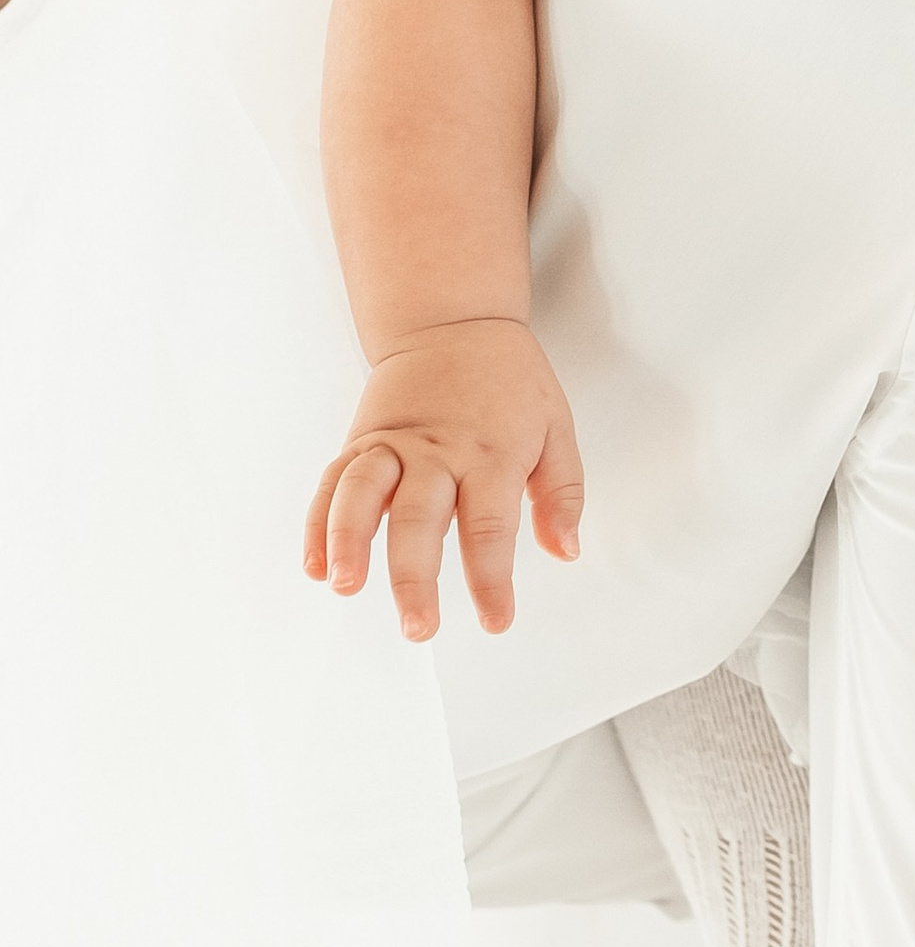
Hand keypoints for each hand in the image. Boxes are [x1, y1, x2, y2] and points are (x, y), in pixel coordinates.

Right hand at [304, 318, 583, 640]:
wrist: (454, 320)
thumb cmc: (509, 382)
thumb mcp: (556, 427)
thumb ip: (563, 493)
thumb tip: (567, 551)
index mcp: (491, 453)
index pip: (490, 526)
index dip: (491, 579)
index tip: (495, 620)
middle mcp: (437, 450)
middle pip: (420, 517)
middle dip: (415, 577)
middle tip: (418, 627)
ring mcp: (393, 444)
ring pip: (363, 493)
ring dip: (350, 541)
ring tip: (345, 584)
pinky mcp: (361, 440)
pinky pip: (333, 482)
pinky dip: (319, 524)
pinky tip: (315, 564)